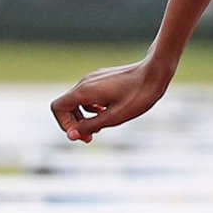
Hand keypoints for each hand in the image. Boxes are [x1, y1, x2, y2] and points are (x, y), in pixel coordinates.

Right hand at [50, 59, 169, 142]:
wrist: (155, 73)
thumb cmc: (138, 96)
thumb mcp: (114, 117)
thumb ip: (90, 126)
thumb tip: (70, 135)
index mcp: (84, 91)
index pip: (57, 107)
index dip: (64, 124)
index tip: (80, 135)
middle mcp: (85, 82)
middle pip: (66, 105)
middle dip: (75, 124)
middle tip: (90, 139)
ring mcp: (93, 78)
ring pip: (78, 101)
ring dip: (85, 117)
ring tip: (101, 126)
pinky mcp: (102, 78)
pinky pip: (89, 95)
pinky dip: (93, 108)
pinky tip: (108, 112)